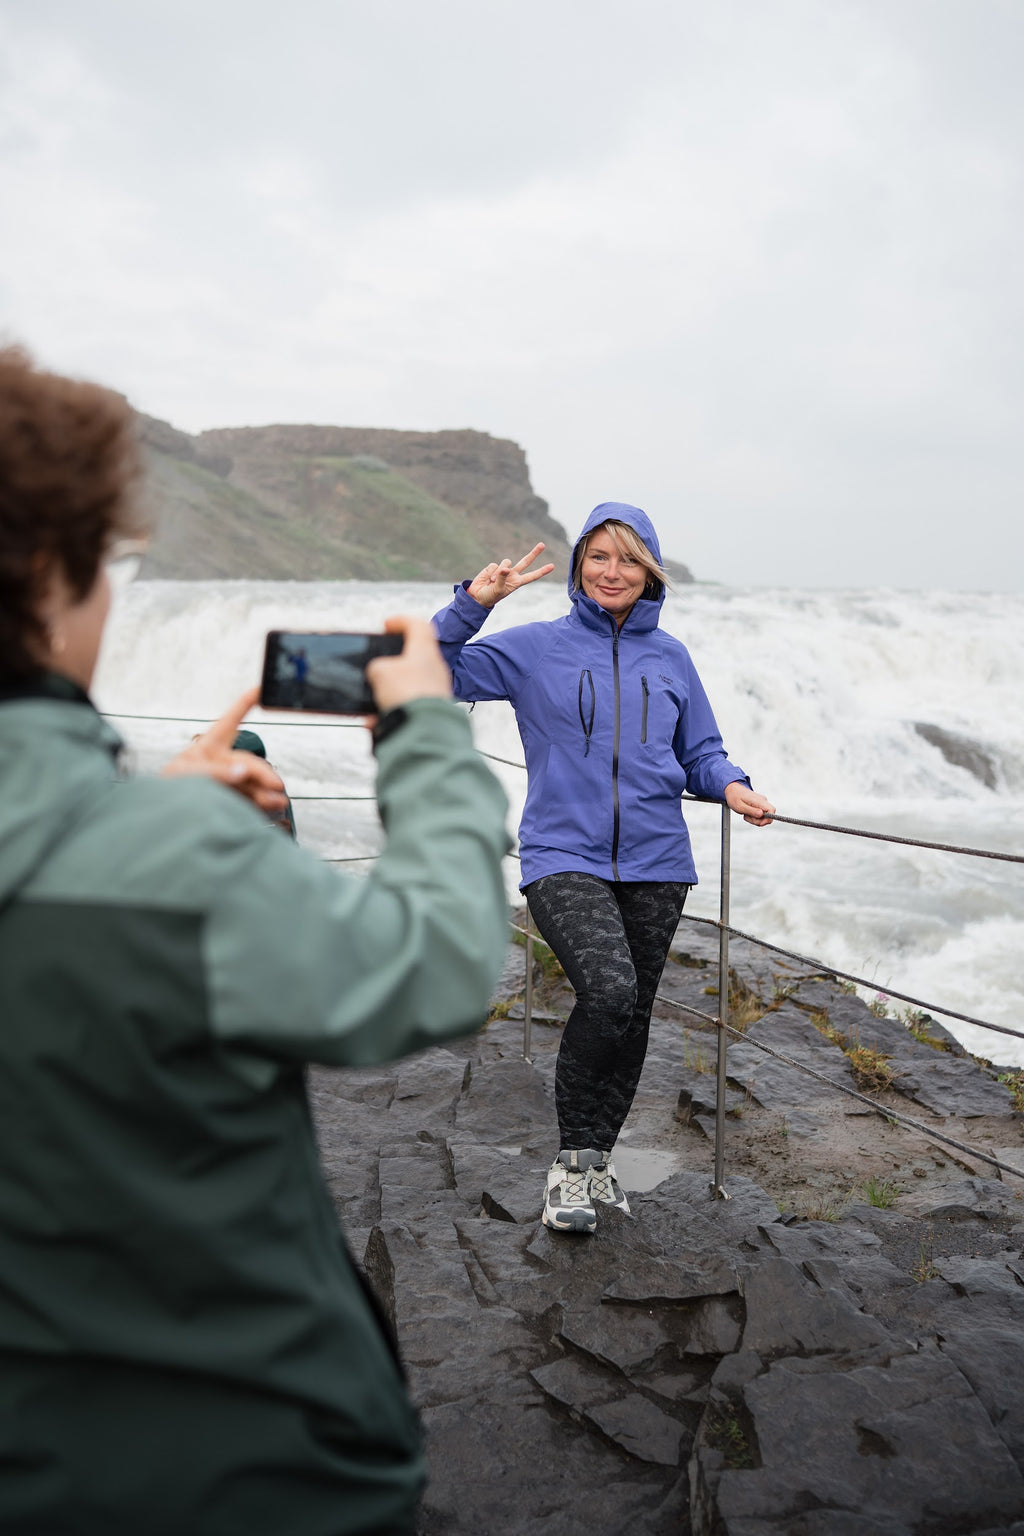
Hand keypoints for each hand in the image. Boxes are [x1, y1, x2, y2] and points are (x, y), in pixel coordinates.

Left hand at [161, 687, 288, 815]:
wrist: (161, 815)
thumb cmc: (168, 787)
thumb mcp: (186, 773)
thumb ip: (215, 771)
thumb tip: (242, 772)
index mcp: (209, 746)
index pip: (230, 721)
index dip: (245, 703)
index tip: (260, 689)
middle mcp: (221, 760)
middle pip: (247, 761)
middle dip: (263, 772)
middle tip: (276, 785)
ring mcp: (226, 779)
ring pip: (251, 781)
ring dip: (266, 790)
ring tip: (279, 800)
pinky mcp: (229, 797)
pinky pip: (249, 798)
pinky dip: (261, 802)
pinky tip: (271, 806)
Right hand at [364, 615, 451, 713]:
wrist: (424, 730)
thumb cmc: (407, 695)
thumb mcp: (381, 671)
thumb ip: (377, 667)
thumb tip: (378, 675)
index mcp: (425, 651)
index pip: (418, 625)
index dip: (401, 621)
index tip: (387, 625)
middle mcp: (434, 669)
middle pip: (413, 656)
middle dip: (392, 659)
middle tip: (377, 661)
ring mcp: (434, 691)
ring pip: (407, 683)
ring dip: (387, 688)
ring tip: (371, 696)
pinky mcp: (429, 711)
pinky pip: (405, 706)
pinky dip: (389, 710)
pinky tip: (375, 720)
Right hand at [466, 543, 554, 608]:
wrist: (477, 596)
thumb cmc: (490, 596)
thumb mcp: (498, 590)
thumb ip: (502, 578)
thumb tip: (505, 567)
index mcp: (517, 582)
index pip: (532, 576)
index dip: (541, 571)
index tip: (552, 566)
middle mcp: (512, 575)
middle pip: (525, 561)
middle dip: (534, 553)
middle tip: (542, 545)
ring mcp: (503, 570)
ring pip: (506, 562)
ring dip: (499, 572)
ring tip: (492, 582)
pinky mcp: (493, 567)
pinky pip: (494, 565)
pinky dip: (491, 572)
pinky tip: (487, 579)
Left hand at [724, 782, 775, 826]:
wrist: (733, 790)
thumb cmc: (735, 797)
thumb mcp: (740, 806)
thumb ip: (751, 811)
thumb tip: (762, 814)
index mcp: (759, 800)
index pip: (772, 810)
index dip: (768, 819)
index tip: (759, 823)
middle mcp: (763, 801)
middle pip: (768, 816)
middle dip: (758, 821)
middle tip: (747, 816)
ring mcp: (762, 803)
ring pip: (764, 817)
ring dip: (755, 819)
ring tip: (746, 813)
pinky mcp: (760, 805)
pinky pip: (761, 815)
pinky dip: (754, 816)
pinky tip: (747, 813)